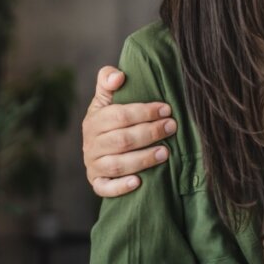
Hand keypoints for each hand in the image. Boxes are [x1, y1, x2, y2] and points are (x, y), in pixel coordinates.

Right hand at [83, 66, 177, 196]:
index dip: (144, 112)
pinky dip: (120, 186)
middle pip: (122, 140)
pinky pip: (105, 188)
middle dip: (150, 133)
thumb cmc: (109, 118)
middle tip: (172, 127)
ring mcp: (93, 164)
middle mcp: (91, 144)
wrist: (97, 145)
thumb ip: (108, 80)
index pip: (119, 116)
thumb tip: (119, 76)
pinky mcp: (97, 182)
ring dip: (143, 159)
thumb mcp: (106, 97)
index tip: (166, 109)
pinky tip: (138, 182)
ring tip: (166, 152)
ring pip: (118, 164)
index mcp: (94, 120)